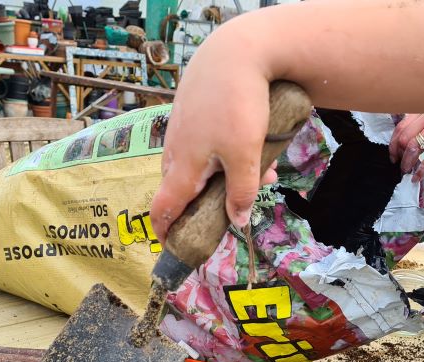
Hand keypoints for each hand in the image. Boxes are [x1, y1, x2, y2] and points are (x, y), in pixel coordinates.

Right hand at [149, 26, 276, 241]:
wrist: (234, 52)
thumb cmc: (236, 104)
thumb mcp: (245, 154)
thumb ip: (241, 191)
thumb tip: (236, 222)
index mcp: (182, 167)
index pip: (162, 208)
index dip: (164, 231)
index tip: (172, 246)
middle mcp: (175, 151)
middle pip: (181, 190)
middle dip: (205, 205)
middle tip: (231, 210)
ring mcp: (182, 130)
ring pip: (199, 165)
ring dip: (224, 177)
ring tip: (261, 172)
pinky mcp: (192, 114)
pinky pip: (206, 144)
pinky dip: (227, 154)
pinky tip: (255, 145)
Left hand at [389, 114, 423, 181]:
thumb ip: (420, 126)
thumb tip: (402, 146)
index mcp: (423, 111)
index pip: (400, 127)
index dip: (393, 144)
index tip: (393, 155)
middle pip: (405, 137)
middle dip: (399, 155)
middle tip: (400, 165)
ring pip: (415, 146)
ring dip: (407, 162)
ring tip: (407, 171)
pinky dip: (422, 169)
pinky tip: (418, 176)